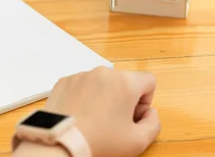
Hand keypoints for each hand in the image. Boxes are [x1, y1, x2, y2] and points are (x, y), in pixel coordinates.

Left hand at [44, 67, 160, 156]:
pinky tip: (80, 116)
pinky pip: (82, 85)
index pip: (148, 81)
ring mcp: (82, 75)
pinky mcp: (65, 81)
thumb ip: (154, 123)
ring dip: (104, 97)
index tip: (133, 117)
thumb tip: (150, 113)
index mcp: (126, 82)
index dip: (146, 101)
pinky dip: (85, 97)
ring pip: (102, 82)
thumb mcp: (138, 141)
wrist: (60, 142)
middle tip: (115, 122)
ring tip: (95, 120)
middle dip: (124, 99)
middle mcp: (104, 72)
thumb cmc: (100, 142)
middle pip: (124, 81)